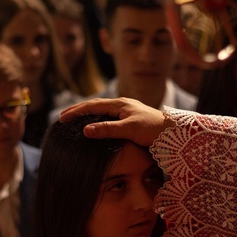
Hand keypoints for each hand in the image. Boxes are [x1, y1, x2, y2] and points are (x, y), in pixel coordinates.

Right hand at [59, 97, 174, 146]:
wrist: (175, 133)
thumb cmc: (153, 130)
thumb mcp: (129, 129)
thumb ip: (108, 129)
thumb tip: (85, 130)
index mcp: (120, 104)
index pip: (92, 105)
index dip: (76, 112)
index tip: (62, 118)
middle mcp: (122, 105)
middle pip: (95, 106)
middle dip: (78, 111)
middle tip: (62, 118)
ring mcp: (127, 111)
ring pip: (102, 111)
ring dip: (87, 115)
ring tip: (74, 120)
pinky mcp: (131, 119)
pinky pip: (109, 117)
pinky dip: (97, 120)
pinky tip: (94, 126)